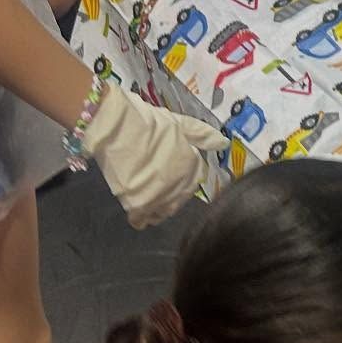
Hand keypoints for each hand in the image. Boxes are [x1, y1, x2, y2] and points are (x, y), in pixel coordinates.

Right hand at [79, 86, 223, 229]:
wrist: (117, 128)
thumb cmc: (149, 123)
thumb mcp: (181, 124)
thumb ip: (203, 136)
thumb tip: (224, 143)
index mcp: (191, 168)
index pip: (193, 181)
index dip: (183, 178)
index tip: (171, 173)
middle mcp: (179, 186)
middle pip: (178, 199)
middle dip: (172, 195)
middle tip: (158, 187)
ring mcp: (159, 197)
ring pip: (162, 212)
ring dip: (158, 208)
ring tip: (148, 199)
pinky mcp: (137, 205)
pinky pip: (141, 220)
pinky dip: (140, 218)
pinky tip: (136, 212)